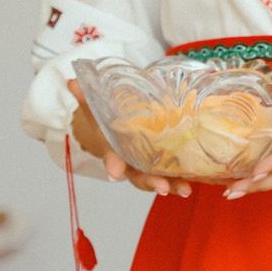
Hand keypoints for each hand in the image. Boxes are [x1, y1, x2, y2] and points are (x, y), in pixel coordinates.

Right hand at [69, 81, 191, 196]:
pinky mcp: (169, 164)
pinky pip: (177, 174)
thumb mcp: (98, 109)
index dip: (113, 164)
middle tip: (162, 188)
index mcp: (115, 150)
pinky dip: (188, 177)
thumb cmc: (110, 123)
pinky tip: (198, 180)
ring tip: (185, 189)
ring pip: (160, 179)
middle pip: (139, 176)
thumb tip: (72, 81)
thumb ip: (87, 97)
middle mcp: (133, 163)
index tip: (115, 172)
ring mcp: (151, 166)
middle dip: (150, 182)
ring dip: (173, 185)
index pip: (112, 158)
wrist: (121, 131)